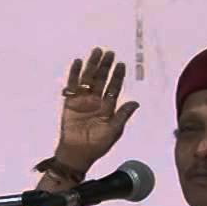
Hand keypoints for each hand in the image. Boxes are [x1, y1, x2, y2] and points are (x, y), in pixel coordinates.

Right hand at [55, 47, 139, 170]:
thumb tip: (136, 102)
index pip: (114, 88)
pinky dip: (75, 74)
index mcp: (108, 107)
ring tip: (96, 52)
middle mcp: (96, 101)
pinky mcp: (70, 102)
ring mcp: (83, 100)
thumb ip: (123, 115)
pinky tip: (79, 62)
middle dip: (105, 66)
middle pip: (101, 80)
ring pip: (88, 79)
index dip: (117, 76)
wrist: (78, 153)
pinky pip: (72, 85)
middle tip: (110, 53)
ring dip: (92, 66)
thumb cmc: (97, 145)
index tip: (121, 64)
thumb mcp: (114, 131)